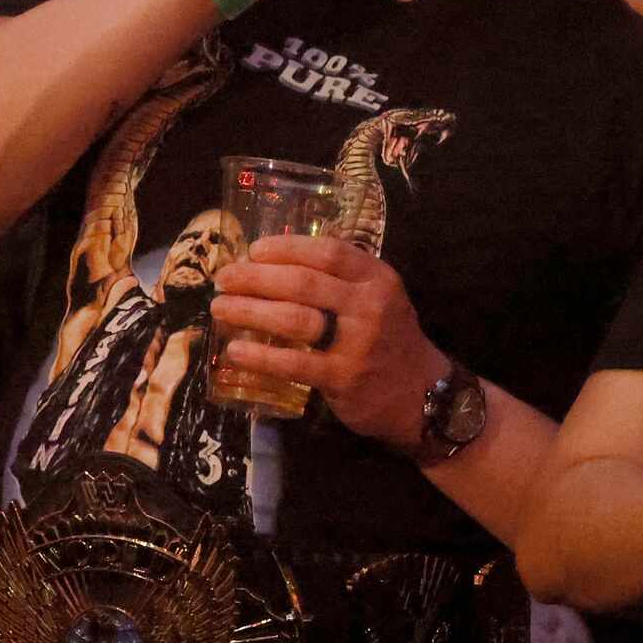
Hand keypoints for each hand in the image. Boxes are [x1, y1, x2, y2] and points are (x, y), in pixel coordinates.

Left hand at [212, 234, 448, 452]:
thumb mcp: (380, 298)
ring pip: (294, 318)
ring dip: (250, 310)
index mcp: (377, 278)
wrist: (421, 395)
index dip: (286, 247)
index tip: (253, 249)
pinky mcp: (342, 377)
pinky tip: (235, 350)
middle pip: (303, 282)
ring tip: (221, 308)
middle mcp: (369, 305)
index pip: (328, 252)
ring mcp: (357, 342)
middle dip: (256, 277)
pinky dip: (260, 355)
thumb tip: (280, 263)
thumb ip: (343, 280)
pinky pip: (293, 363)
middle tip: (224, 278)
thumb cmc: (389, 340)